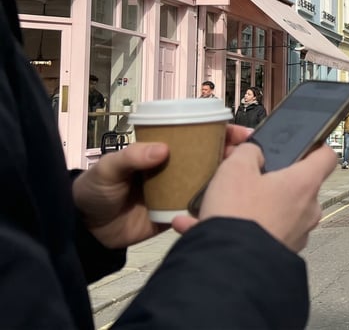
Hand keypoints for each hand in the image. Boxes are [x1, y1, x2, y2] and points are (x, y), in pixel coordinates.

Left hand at [71, 125, 251, 248]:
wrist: (86, 229)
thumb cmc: (94, 190)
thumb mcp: (109, 167)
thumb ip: (132, 156)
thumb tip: (162, 149)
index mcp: (163, 151)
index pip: (197, 136)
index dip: (222, 131)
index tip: (240, 132)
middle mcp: (176, 169)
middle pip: (213, 157)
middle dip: (235, 153)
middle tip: (249, 154)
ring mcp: (179, 191)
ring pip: (212, 181)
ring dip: (230, 178)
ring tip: (246, 176)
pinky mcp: (178, 215)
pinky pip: (201, 209)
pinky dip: (214, 204)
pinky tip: (229, 203)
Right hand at [171, 143, 336, 252]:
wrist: (230, 267)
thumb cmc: (238, 217)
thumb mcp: (235, 169)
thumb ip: (248, 152)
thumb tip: (253, 152)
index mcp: (304, 183)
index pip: (326, 156)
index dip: (315, 146)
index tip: (304, 144)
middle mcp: (308, 210)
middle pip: (297, 185)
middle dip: (273, 181)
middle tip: (248, 177)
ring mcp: (297, 234)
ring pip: (278, 211)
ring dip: (255, 206)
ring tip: (223, 206)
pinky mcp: (282, 253)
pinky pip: (264, 233)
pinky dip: (245, 229)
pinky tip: (211, 226)